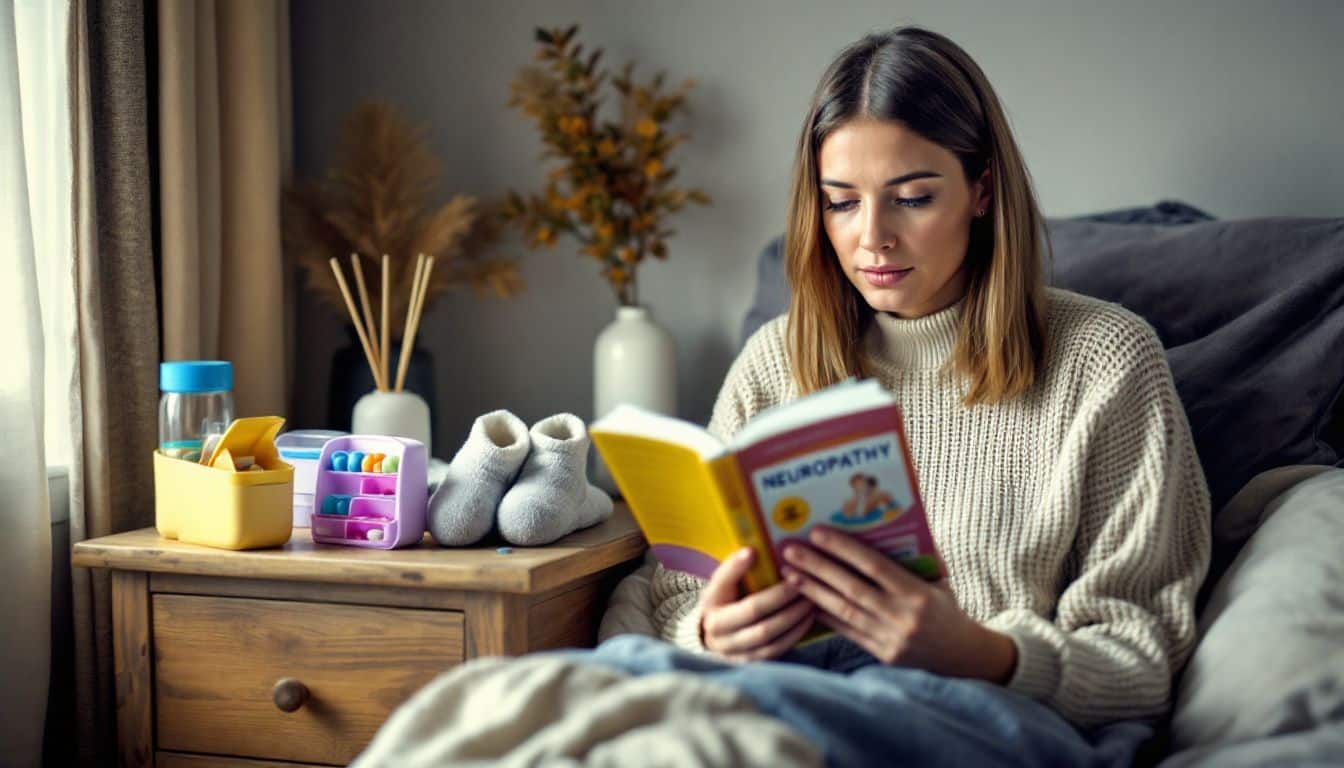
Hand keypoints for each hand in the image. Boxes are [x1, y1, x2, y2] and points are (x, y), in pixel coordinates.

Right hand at [700, 547, 814, 661]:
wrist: (717, 637)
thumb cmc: (726, 601)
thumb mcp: (724, 583)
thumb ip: (735, 568)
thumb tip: (751, 551)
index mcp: (711, 602)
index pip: (724, 582)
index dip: (738, 568)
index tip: (754, 552)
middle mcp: (717, 628)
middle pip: (753, 611)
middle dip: (781, 596)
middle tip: (802, 582)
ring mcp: (732, 649)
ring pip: (766, 634)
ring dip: (792, 617)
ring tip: (810, 601)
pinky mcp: (749, 662)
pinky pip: (775, 650)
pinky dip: (794, 634)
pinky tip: (807, 620)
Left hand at [781, 527, 1016, 682]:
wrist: (963, 656)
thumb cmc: (947, 609)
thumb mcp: (938, 581)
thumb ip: (913, 560)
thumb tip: (884, 527)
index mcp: (917, 593)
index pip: (873, 566)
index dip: (843, 548)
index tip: (817, 533)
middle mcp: (901, 617)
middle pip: (851, 588)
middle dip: (817, 568)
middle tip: (791, 551)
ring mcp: (890, 638)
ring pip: (844, 611)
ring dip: (813, 592)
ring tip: (790, 575)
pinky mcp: (882, 655)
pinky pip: (847, 633)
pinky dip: (826, 617)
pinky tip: (805, 603)